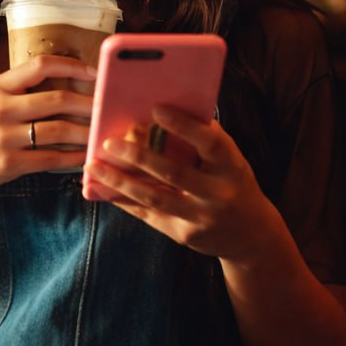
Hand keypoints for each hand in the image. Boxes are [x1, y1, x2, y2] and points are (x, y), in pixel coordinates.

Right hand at [0, 54, 95, 202]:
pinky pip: (51, 158)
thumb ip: (16, 93)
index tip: (95, 72)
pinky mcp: (9, 165)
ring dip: (87, 131)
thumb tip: (60, 86)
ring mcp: (5, 138)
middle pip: (57, 99)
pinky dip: (73, 157)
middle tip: (109, 106)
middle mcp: (1, 109)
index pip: (40, 65)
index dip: (72, 66)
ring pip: (59, 130)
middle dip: (90, 103)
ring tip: (103, 131)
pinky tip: (85, 155)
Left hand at [82, 104, 275, 260]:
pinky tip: (103, 188)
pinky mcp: (184, 235)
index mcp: (232, 167)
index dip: (183, 126)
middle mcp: (219, 193)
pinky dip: (124, 200)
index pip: (209, 143)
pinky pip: (148, 215)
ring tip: (94, 166)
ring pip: (154, 198)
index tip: (156, 109)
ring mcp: (201, 217)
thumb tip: (165, 110)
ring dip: (120, 180)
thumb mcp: (231, 161)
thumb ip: (206, 140)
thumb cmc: (234, 184)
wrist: (251, 236)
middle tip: (110, 142)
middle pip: (174, 173)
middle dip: (139, 156)